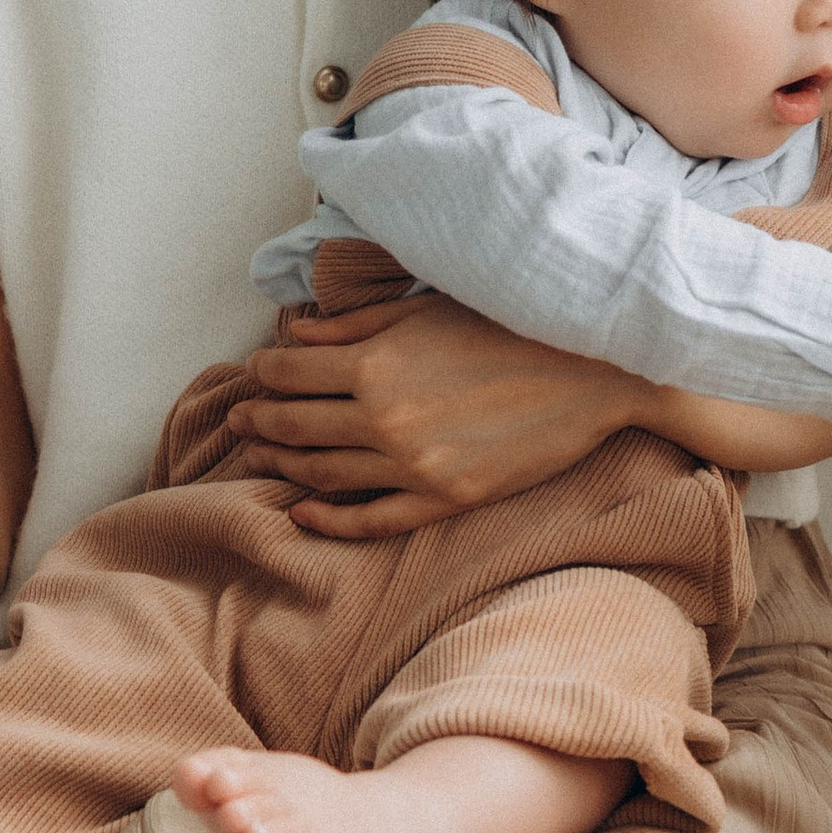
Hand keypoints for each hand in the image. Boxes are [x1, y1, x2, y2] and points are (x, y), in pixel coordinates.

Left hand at [228, 289, 643, 538]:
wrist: (593, 371)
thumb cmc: (509, 326)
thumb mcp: (425, 311)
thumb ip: (354, 326)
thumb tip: (293, 334)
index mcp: (376, 366)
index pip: (289, 373)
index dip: (261, 374)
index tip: (252, 374)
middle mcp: (385, 421)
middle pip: (295, 428)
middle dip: (258, 423)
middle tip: (237, 421)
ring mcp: (415, 468)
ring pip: (324, 477)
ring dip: (283, 468)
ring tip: (260, 459)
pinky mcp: (446, 499)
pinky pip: (372, 521)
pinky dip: (329, 522)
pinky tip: (302, 513)